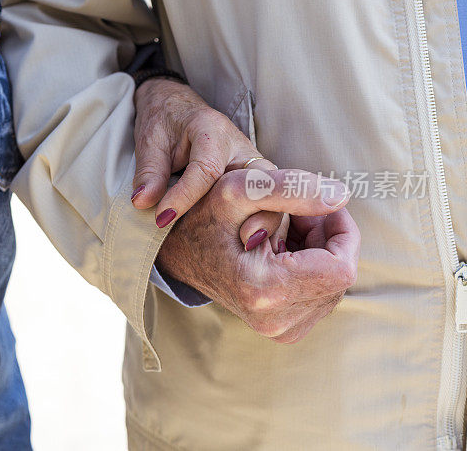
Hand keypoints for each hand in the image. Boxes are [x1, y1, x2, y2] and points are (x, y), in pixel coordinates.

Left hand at [132, 78, 286, 249]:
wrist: (177, 106)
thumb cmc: (164, 120)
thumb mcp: (150, 140)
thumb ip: (149, 171)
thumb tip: (142, 203)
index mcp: (212, 130)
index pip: (205, 169)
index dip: (184, 197)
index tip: (162, 219)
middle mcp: (240, 147)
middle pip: (256, 182)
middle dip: (256, 211)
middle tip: (243, 243)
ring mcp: (251, 164)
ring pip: (270, 193)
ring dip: (265, 219)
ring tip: (252, 247)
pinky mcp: (253, 179)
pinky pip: (264, 200)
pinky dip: (260, 220)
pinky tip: (251, 244)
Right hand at [156, 168, 358, 343]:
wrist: (177, 249)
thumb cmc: (204, 214)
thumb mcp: (239, 187)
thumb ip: (291, 187)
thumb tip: (342, 197)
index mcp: (265, 290)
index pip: (342, 268)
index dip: (341, 231)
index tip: (320, 205)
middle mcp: (273, 321)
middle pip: (340, 278)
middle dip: (328, 240)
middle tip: (297, 214)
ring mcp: (279, 331)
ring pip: (334, 288)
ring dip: (321, 253)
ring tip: (286, 231)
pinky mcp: (283, 332)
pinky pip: (321, 298)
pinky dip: (313, 270)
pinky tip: (285, 251)